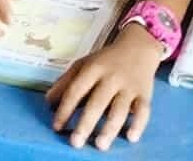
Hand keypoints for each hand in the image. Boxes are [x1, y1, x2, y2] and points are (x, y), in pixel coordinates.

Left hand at [50, 29, 162, 148]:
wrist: (138, 47)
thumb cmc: (105, 61)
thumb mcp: (83, 64)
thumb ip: (65, 82)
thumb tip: (48, 102)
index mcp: (93, 68)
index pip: (76, 90)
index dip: (65, 109)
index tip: (56, 127)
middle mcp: (111, 77)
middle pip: (97, 102)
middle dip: (86, 123)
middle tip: (76, 142)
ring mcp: (129, 86)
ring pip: (120, 109)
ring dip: (110, 128)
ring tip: (100, 145)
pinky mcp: (145, 94)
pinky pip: (143, 111)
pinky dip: (138, 124)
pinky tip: (131, 137)